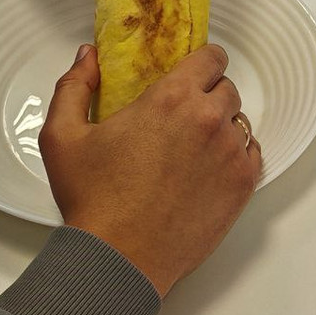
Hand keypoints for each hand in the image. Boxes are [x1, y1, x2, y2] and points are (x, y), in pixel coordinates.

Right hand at [39, 43, 259, 296]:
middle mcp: (210, 119)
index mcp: (172, 98)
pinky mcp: (244, 184)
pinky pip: (253, 153)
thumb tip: (88, 57)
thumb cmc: (92, 200)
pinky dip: (237, 155)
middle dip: (209, 95)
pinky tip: (212, 167)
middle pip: (227, 89)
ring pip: (240, 122)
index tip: (195, 71)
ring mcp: (232, 152)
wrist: (121, 258)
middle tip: (185, 116)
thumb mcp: (62, 136)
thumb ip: (75, 86)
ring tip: (194, 147)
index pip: (210, 58)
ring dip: (223, 126)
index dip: (203, 61)